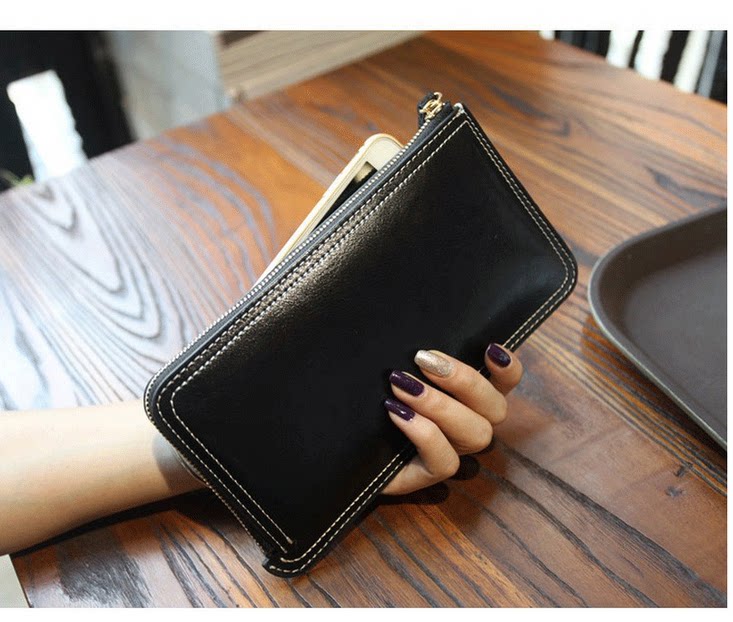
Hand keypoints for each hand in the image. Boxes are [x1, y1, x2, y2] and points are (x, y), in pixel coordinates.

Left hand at [381, 344, 522, 495]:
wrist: (333, 441)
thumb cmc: (370, 395)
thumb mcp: (397, 367)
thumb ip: (418, 357)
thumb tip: (422, 340)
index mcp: (469, 397)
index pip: (506, 383)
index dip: (508, 368)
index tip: (490, 348)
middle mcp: (468, 425)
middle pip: (495, 409)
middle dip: (464, 381)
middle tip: (424, 360)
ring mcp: (451, 452)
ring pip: (475, 435)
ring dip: (441, 405)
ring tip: (402, 386)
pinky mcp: (426, 476)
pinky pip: (443, 462)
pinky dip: (424, 434)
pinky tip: (396, 413)